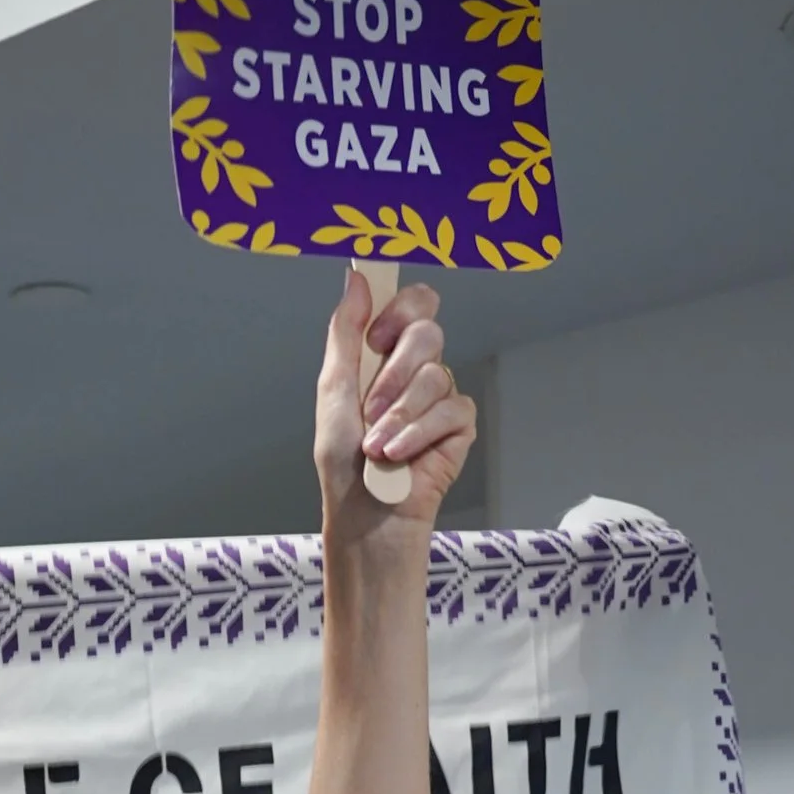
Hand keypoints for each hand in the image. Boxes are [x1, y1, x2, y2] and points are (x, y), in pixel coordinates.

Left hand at [315, 273, 476, 542]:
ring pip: (437, 374)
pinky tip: (398, 455)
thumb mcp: (334, 389)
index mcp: (385, 355)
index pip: (413, 305)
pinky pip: (451, 409)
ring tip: (376, 445)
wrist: (364, 514)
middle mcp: (416, 370)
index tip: (378, 336)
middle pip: (428, 331)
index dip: (401, 310)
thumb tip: (356, 279)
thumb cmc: (343, 462)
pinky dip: (419, 433)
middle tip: (371, 406)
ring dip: (399, 414)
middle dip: (396, 370)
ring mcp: (440, 397)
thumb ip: (345, 332)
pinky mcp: (459, 425)